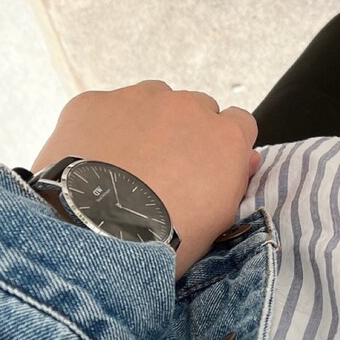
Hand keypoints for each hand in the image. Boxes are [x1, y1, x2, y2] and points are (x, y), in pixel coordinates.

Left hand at [31, 80, 261, 282]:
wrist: (97, 235)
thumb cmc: (166, 240)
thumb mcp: (218, 221)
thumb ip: (236, 181)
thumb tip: (246, 158)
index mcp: (226, 138)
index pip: (239, 122)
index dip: (223, 145)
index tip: (208, 165)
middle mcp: (187, 107)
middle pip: (195, 108)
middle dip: (185, 132)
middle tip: (164, 170)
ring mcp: (138, 99)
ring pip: (151, 100)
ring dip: (146, 123)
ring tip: (126, 164)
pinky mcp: (94, 102)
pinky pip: (104, 108)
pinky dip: (102, 129)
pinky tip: (93, 160)